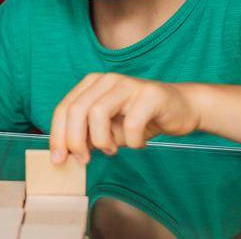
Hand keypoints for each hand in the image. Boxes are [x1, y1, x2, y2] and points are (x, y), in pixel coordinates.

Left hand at [49, 73, 201, 163]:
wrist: (182, 108)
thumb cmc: (142, 118)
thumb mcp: (108, 128)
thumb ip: (87, 135)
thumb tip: (65, 154)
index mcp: (92, 84)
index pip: (64, 108)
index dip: (58, 136)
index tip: (58, 159)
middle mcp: (107, 80)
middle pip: (77, 110)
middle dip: (75, 140)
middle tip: (84, 160)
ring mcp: (128, 84)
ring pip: (98, 113)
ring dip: (102, 140)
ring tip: (113, 149)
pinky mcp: (150, 94)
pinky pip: (131, 123)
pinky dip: (132, 141)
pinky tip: (138, 143)